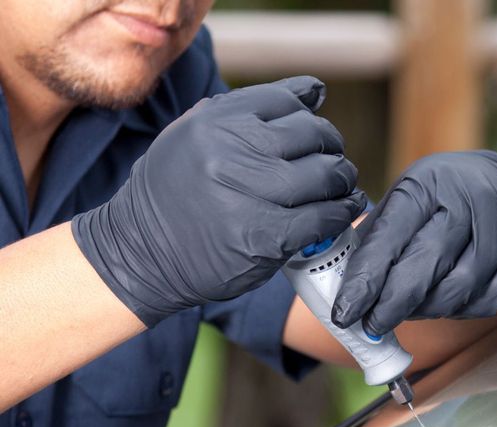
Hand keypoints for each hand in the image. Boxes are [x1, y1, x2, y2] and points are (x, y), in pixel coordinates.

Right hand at [72, 76, 364, 325]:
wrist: (141, 253)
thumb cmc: (174, 193)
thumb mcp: (194, 136)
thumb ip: (247, 111)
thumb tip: (315, 92)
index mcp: (215, 121)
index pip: (287, 101)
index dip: (310, 115)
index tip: (315, 130)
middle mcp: (232, 152)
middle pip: (312, 135)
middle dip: (330, 147)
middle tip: (333, 160)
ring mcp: (251, 195)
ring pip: (325, 174)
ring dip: (342, 179)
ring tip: (342, 184)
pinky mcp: (267, 237)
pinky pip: (324, 216)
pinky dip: (342, 211)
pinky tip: (344, 209)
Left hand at [330, 151, 496, 336]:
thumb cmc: (440, 197)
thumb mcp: (404, 200)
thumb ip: (376, 240)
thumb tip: (344, 293)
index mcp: (429, 185)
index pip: (390, 239)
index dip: (365, 282)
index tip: (345, 313)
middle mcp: (471, 203)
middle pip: (426, 268)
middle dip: (392, 305)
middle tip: (373, 325)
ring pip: (458, 292)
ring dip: (427, 310)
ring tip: (411, 307)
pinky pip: (486, 302)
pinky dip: (460, 310)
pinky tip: (447, 299)